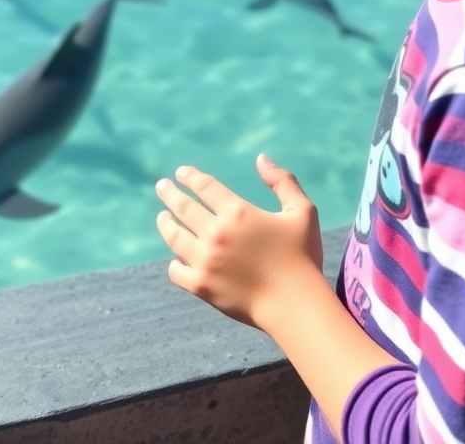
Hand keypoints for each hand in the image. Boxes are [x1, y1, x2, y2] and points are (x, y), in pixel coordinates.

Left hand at [155, 154, 323, 328]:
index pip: (204, 186)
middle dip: (169, 193)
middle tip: (161, 186)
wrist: (296, 305)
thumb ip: (283, 181)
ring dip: (165, 223)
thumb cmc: (302, 256)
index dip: (191, 176)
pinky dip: (174, 262)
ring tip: (162, 217)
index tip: (181, 172)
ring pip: (174, 236)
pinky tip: (176, 257)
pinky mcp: (201, 286)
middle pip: (183, 207)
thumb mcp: (302, 211)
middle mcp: (216, 233)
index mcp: (237, 212)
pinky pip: (176, 271)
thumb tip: (261, 158)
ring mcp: (205, 260)